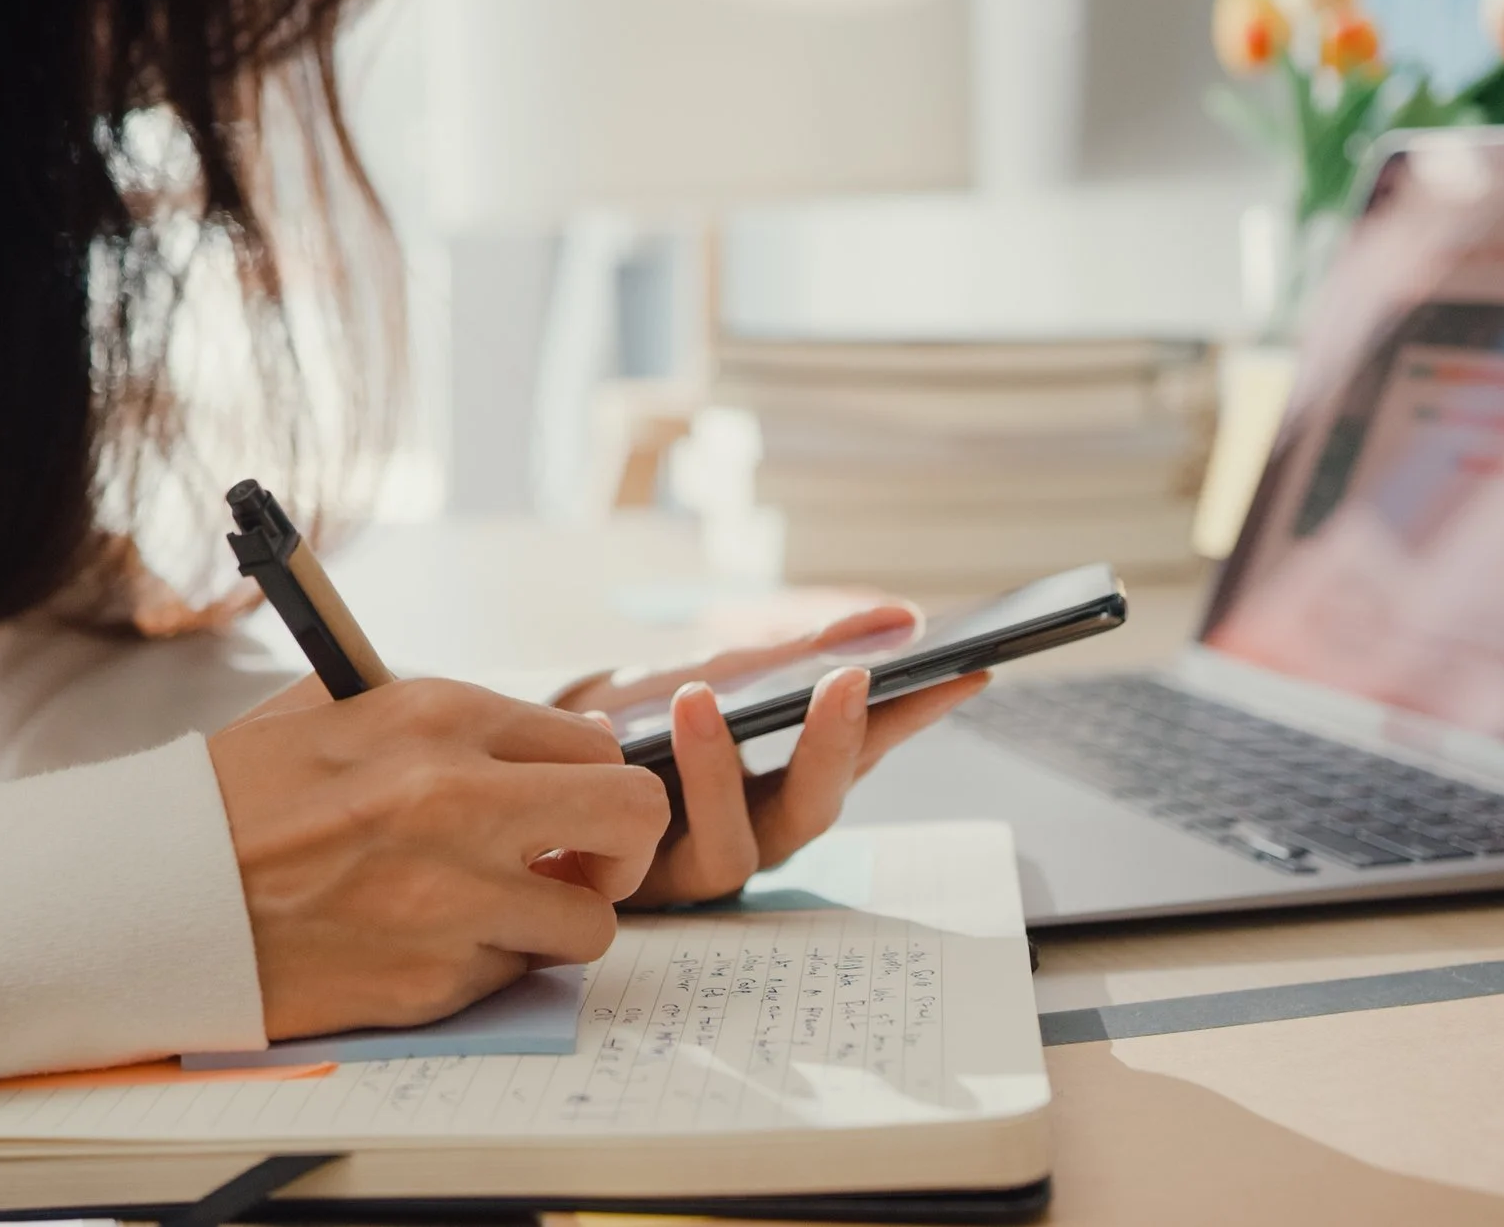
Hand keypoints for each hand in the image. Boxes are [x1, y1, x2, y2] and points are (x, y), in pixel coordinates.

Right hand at [209, 678, 668, 1039]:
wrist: (146, 893)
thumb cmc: (235, 800)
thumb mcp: (338, 712)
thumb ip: (444, 725)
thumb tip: (541, 744)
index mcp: (440, 718)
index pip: (594, 743)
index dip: (590, 781)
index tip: (567, 806)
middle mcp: (462, 800)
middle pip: (635, 816)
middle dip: (623, 848)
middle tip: (581, 864)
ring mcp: (453, 898)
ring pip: (592, 922)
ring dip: (555, 923)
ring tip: (493, 914)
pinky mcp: (430, 980)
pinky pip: (511, 976)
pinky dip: (484, 968)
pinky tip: (422, 946)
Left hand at [556, 604, 989, 908]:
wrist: (537, 751)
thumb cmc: (640, 712)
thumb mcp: (715, 671)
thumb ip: (797, 653)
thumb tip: (899, 618)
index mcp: (786, 783)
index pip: (866, 752)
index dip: (917, 717)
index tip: (966, 668)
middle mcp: (752, 833)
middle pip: (812, 812)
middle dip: (832, 747)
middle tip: (849, 679)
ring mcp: (689, 866)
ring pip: (731, 849)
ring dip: (716, 771)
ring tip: (697, 698)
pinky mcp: (627, 886)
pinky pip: (642, 853)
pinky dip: (628, 793)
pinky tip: (608, 735)